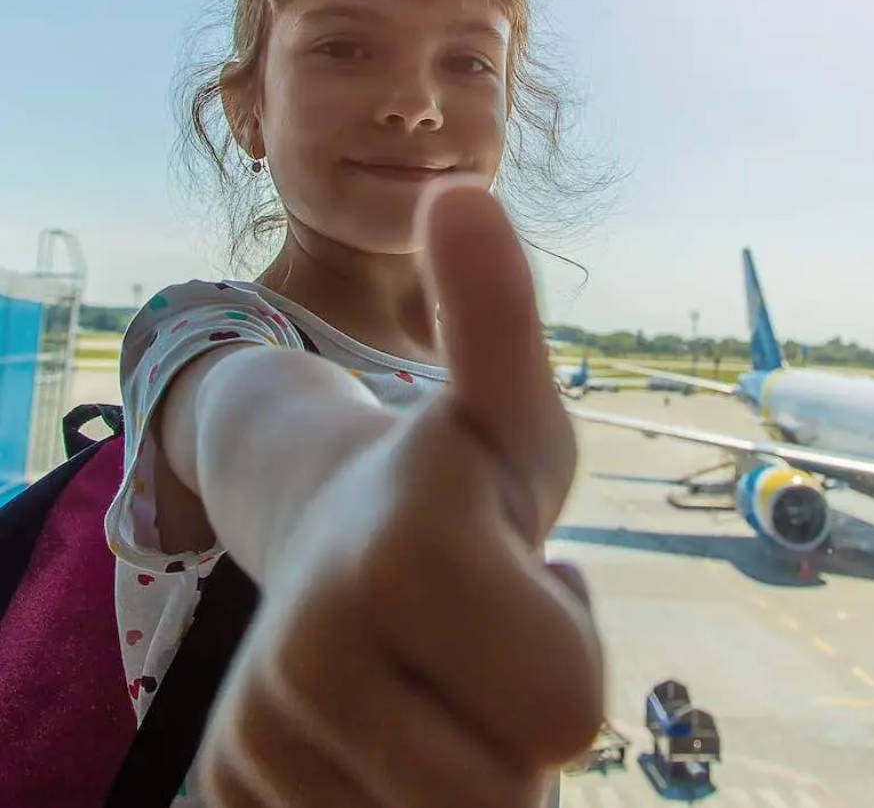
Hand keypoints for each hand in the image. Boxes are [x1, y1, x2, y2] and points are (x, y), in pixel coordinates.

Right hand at [198, 177, 601, 805]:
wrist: (324, 533)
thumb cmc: (455, 476)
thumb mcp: (509, 408)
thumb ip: (500, 316)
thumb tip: (464, 192)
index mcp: (408, 551)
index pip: (569, 712)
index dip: (567, 648)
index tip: (527, 578)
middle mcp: (318, 650)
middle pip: (509, 791)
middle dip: (517, 719)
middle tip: (482, 638)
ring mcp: (267, 733)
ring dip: (465, 756)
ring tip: (437, 672)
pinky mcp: (238, 787)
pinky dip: (401, 788)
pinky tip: (385, 717)